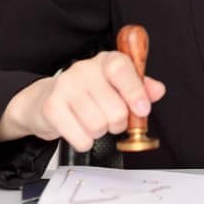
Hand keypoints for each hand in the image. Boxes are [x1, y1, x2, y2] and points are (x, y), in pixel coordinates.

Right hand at [0, 51, 164, 150]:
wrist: (46, 100)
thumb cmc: (88, 94)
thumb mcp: (117, 86)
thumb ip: (140, 87)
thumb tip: (158, 90)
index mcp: (105, 61)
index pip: (121, 69)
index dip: (135, 92)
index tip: (142, 110)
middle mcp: (84, 69)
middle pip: (114, 109)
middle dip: (118, 123)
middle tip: (111, 120)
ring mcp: (65, 87)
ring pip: (98, 126)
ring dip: (100, 132)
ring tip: (93, 123)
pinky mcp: (51, 107)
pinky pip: (81, 138)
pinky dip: (84, 141)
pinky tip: (79, 130)